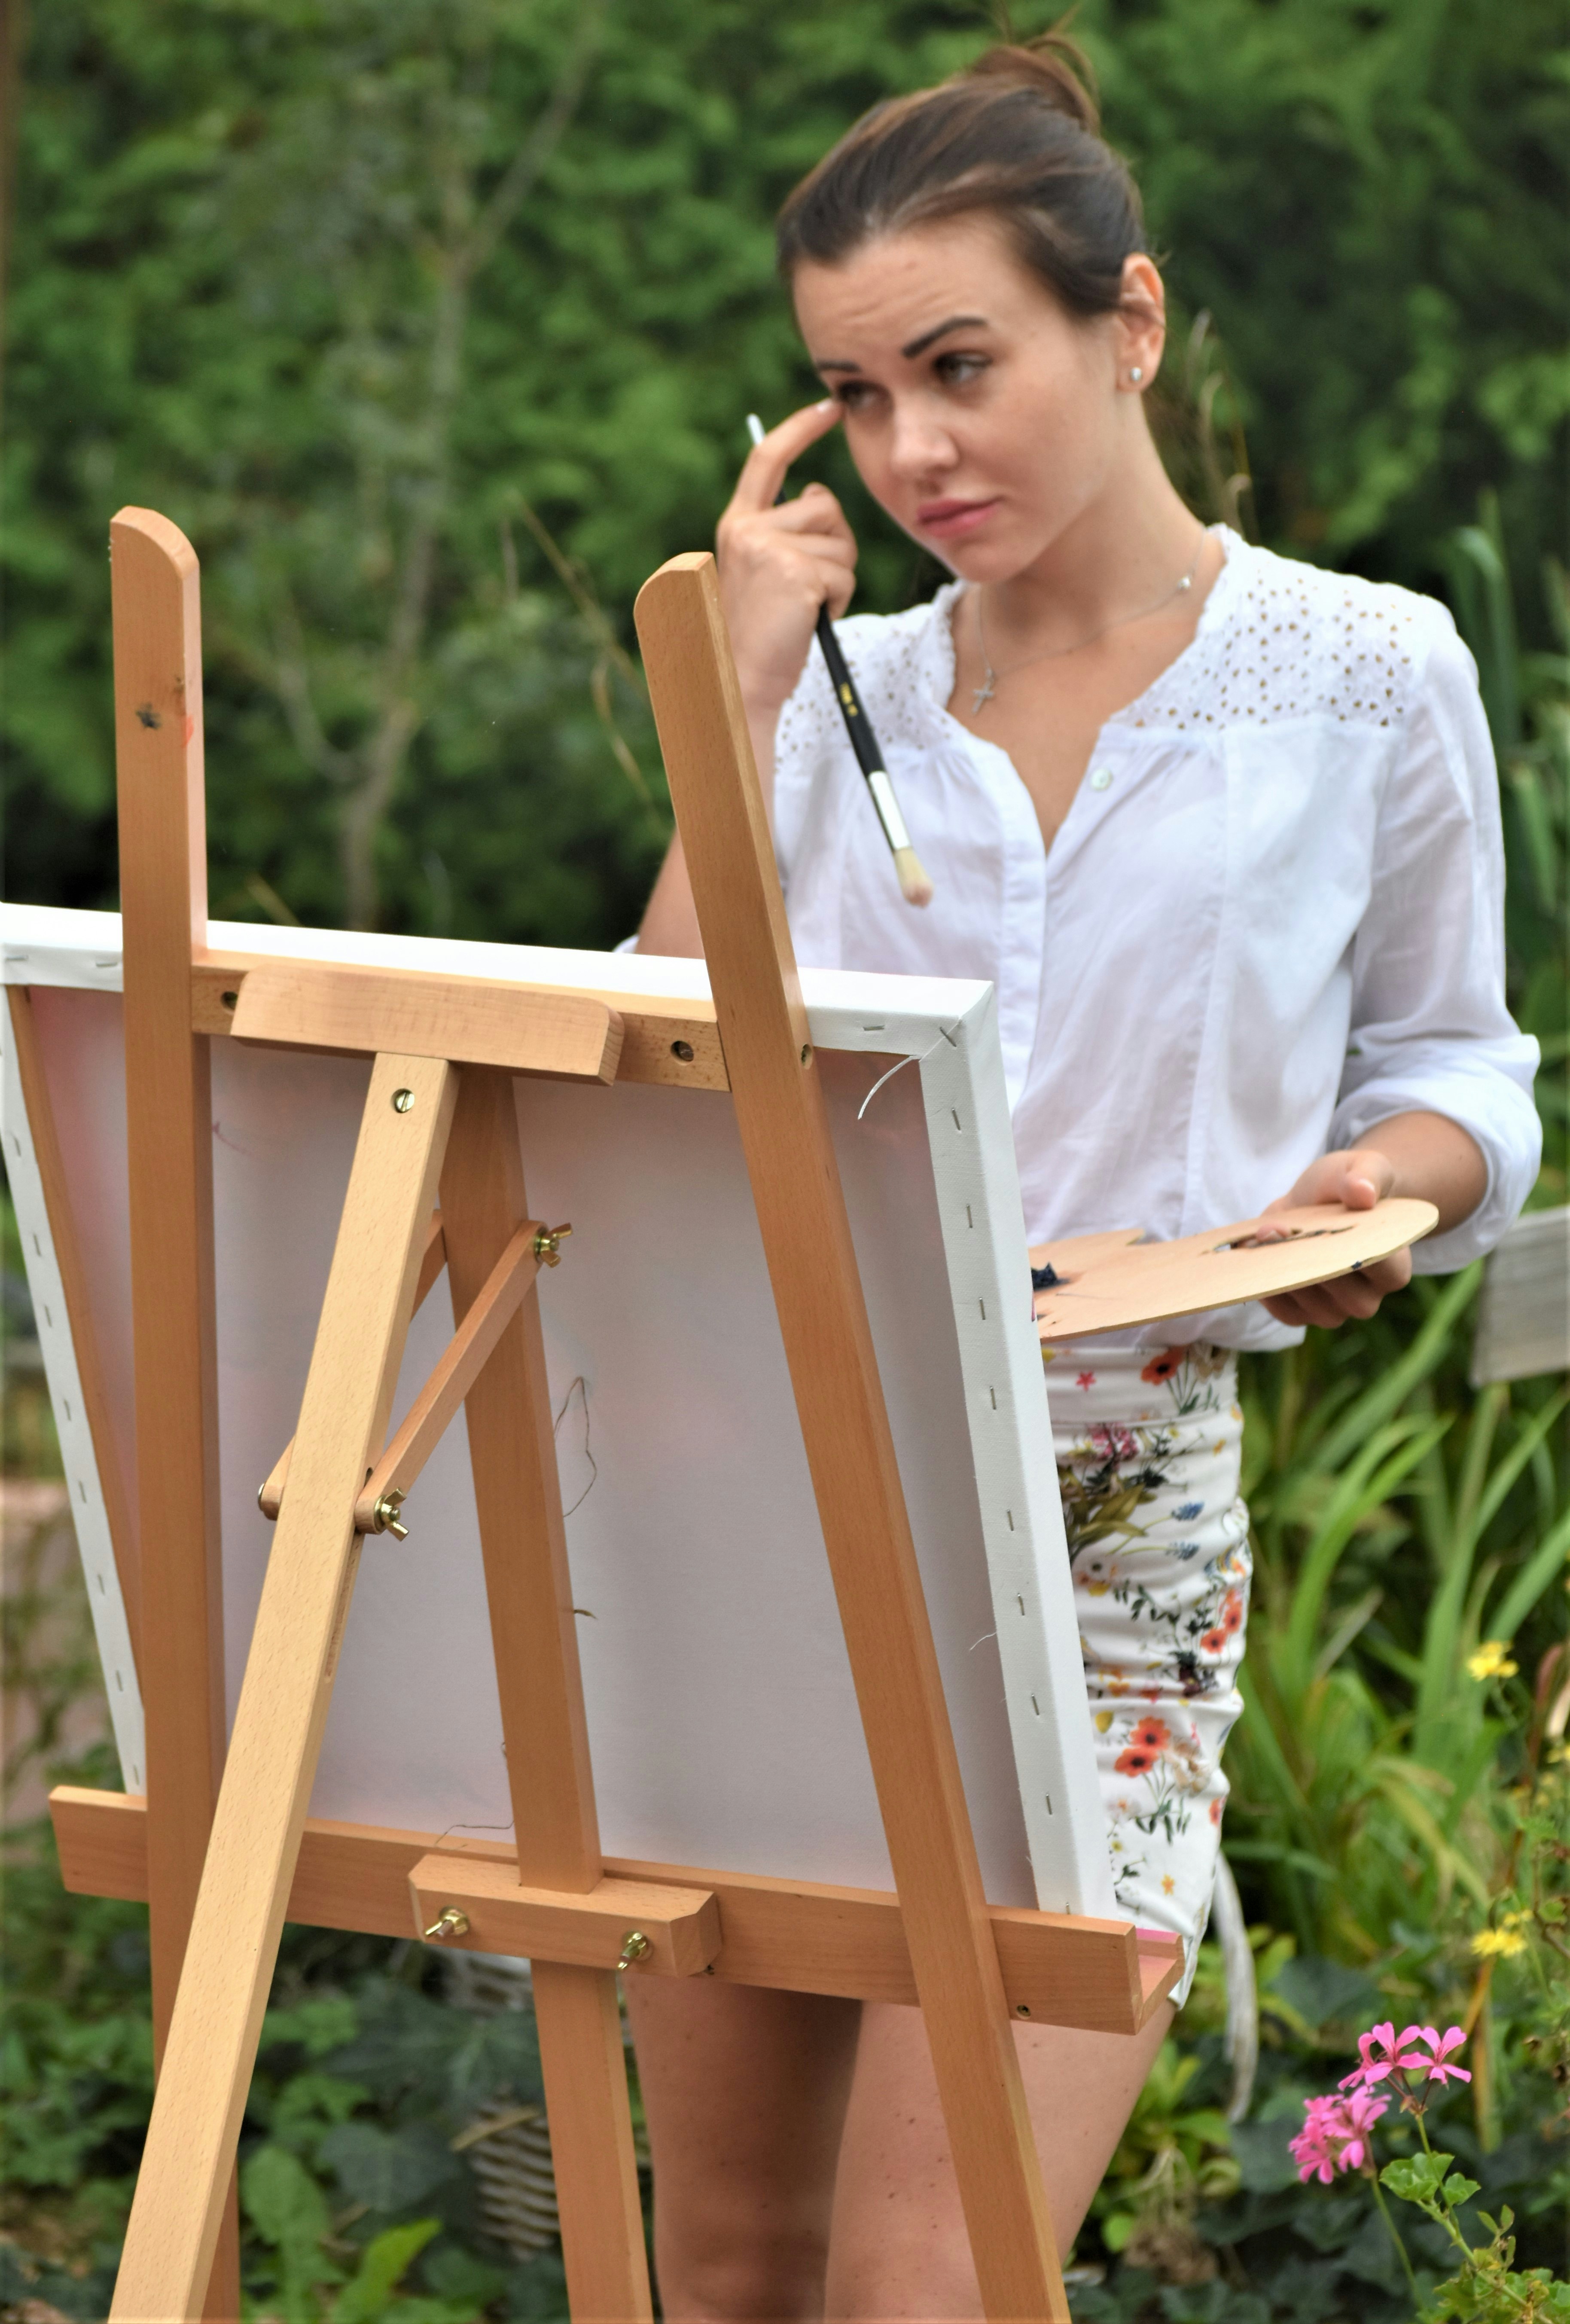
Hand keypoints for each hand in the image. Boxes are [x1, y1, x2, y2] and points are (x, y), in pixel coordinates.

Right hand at [716, 399, 856, 717]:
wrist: (743, 680)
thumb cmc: (763, 633)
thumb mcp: (768, 571)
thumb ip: (787, 531)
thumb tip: (816, 496)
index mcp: (737, 524)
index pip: (768, 459)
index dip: (799, 428)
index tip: (828, 408)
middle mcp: (747, 528)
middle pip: (825, 506)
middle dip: (835, 547)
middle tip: (810, 589)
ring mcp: (768, 548)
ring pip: (840, 542)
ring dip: (838, 578)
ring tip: (806, 607)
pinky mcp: (794, 571)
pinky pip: (844, 572)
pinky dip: (840, 600)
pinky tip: (812, 619)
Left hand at [1258, 1146, 1412, 1328]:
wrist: (1316, 1201)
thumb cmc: (1346, 1186)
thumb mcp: (1361, 1167)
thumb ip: (1366, 1177)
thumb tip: (1363, 1193)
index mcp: (1395, 1265)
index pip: (1383, 1269)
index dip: (1352, 1249)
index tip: (1325, 1226)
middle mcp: (1369, 1297)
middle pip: (1345, 1294)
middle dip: (1310, 1262)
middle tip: (1281, 1230)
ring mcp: (1336, 1311)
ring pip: (1314, 1307)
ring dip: (1286, 1273)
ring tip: (1266, 1238)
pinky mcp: (1302, 1315)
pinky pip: (1286, 1313)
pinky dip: (1269, 1289)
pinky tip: (1259, 1262)